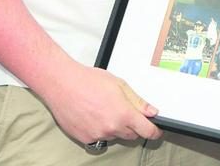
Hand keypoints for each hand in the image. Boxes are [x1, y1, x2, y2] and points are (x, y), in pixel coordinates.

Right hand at [38, 60, 161, 144]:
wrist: (63, 85)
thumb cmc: (88, 80)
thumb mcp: (119, 85)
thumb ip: (137, 101)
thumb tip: (151, 111)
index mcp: (123, 114)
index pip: (146, 131)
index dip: (154, 132)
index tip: (156, 131)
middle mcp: (111, 128)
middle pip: (132, 135)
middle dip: (134, 126)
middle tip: (126, 112)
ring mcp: (97, 135)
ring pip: (115, 136)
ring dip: (116, 128)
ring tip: (105, 109)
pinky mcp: (84, 138)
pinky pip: (99, 138)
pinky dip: (101, 130)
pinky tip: (94, 116)